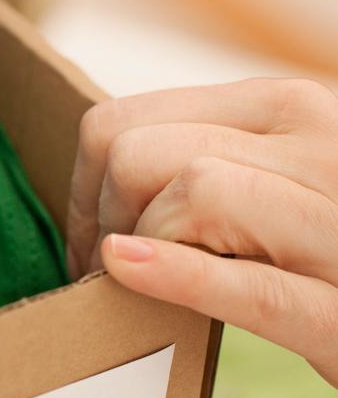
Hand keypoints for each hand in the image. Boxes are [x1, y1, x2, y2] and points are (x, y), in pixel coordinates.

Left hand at [67, 78, 337, 386]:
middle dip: (103, 218)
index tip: (91, 234)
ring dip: (148, 249)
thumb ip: (200, 155)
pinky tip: (131, 268)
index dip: (85, 186)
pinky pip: (253, 286)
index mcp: (287, 108)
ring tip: (150, 289)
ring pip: (193, 192)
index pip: (124, 121)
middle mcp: (320, 146)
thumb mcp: (272, 179)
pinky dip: (181, 275)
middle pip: (139, 156)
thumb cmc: (324, 252)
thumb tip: (95, 174)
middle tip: (110, 272)